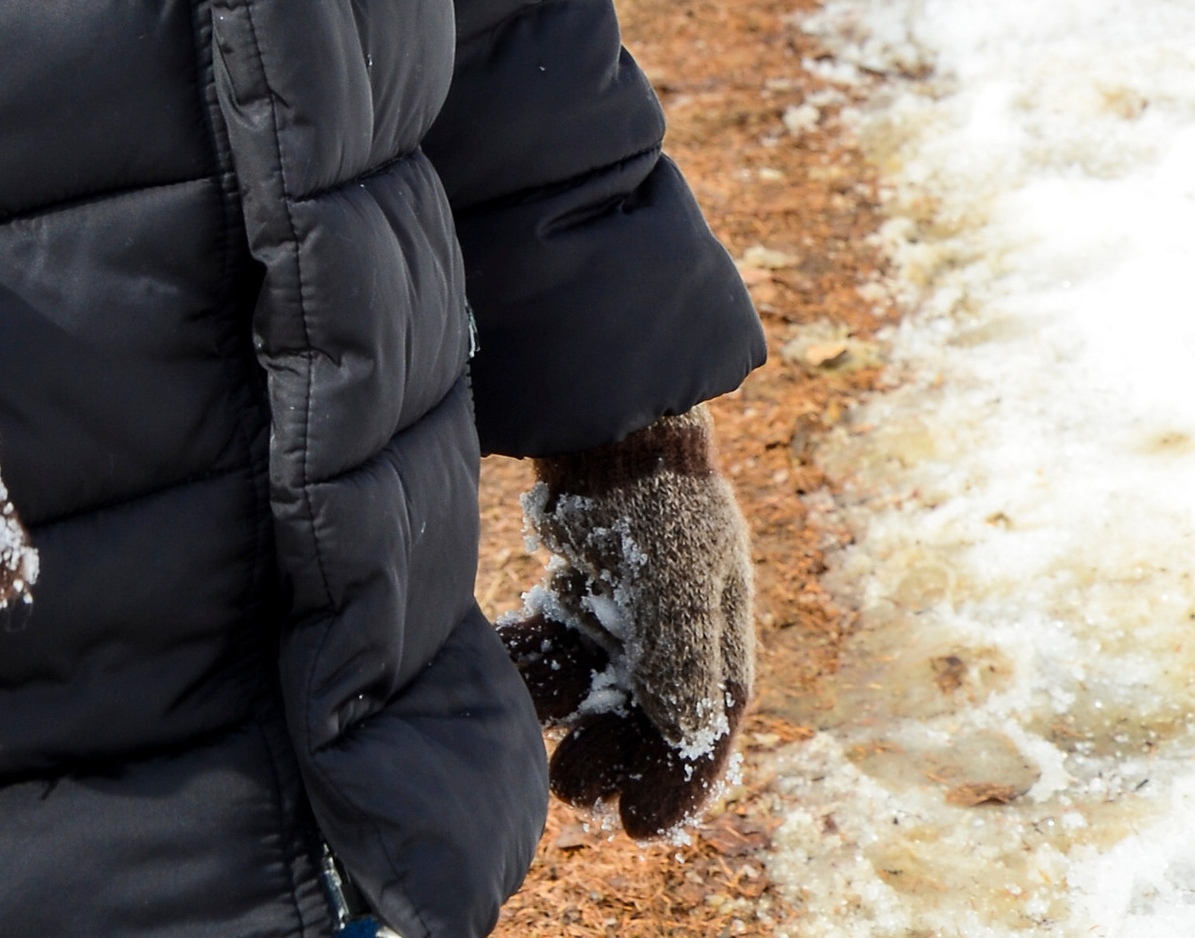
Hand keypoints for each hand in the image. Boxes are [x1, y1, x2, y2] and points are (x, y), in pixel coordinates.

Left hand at [499, 407, 753, 837]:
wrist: (600, 408)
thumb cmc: (652, 496)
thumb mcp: (676, 588)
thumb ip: (681, 667)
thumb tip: (686, 737)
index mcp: (719, 620)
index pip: (708, 719)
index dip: (681, 777)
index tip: (641, 825)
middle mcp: (677, 611)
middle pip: (648, 704)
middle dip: (614, 749)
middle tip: (573, 789)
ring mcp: (626, 588)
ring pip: (598, 671)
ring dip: (571, 708)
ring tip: (535, 744)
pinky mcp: (579, 566)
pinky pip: (560, 629)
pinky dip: (540, 655)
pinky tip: (513, 672)